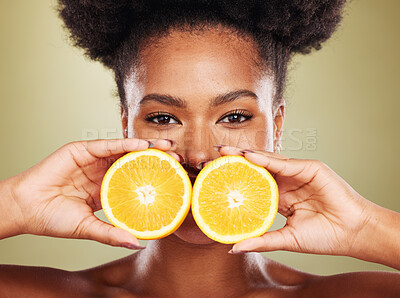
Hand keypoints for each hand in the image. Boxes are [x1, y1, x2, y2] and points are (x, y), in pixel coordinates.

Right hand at [0, 138, 178, 248]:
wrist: (26, 209)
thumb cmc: (53, 219)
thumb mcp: (89, 228)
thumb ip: (112, 233)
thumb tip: (138, 243)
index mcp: (106, 188)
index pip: (136, 179)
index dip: (155, 177)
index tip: (175, 177)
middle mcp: (102, 171)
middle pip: (135, 161)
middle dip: (157, 159)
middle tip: (179, 158)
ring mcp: (93, 159)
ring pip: (125, 150)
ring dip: (147, 147)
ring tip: (168, 147)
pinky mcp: (81, 150)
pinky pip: (107, 145)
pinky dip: (125, 144)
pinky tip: (143, 145)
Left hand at [217, 146, 399, 268]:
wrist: (353, 234)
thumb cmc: (325, 236)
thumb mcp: (286, 239)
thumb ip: (262, 240)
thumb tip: (234, 247)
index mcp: (281, 197)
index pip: (253, 184)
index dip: (235, 179)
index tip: (214, 176)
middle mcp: (287, 182)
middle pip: (257, 168)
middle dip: (235, 161)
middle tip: (213, 156)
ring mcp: (298, 173)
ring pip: (268, 161)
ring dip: (246, 155)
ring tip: (225, 151)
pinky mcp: (310, 168)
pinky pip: (284, 163)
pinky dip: (266, 159)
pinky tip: (248, 156)